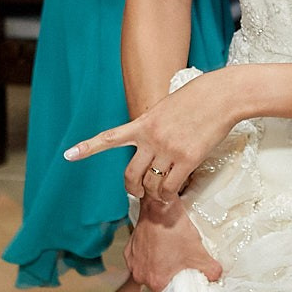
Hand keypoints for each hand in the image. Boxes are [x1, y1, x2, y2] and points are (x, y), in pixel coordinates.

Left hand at [66, 69, 238, 207]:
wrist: (222, 95)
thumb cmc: (199, 97)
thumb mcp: (167, 107)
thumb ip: (155, 125)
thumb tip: (154, 143)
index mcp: (143, 123)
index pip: (110, 138)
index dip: (88, 148)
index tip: (68, 155)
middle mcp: (151, 138)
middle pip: (130, 175)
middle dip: (133, 189)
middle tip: (139, 193)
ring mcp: (168, 149)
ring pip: (151, 185)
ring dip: (155, 194)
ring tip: (163, 194)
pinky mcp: (187, 159)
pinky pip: (170, 188)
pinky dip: (169, 196)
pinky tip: (173, 195)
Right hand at [125, 196, 222, 291]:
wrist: (159, 206)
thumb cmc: (175, 229)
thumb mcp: (199, 252)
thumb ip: (211, 271)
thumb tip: (215, 279)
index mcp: (157, 281)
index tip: (183, 288)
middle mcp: (141, 275)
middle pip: (157, 285)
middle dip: (169, 279)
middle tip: (179, 269)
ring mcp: (133, 263)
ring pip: (148, 272)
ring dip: (158, 267)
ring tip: (169, 257)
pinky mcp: (129, 252)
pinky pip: (140, 260)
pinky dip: (149, 257)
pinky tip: (160, 248)